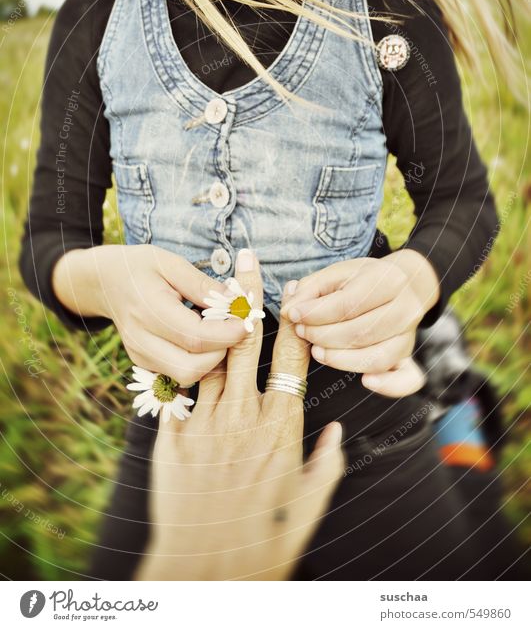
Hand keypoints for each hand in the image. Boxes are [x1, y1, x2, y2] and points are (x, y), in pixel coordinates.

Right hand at [52, 244, 249, 384]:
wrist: (103, 281)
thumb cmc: (139, 266)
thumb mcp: (170, 263)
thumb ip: (202, 285)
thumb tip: (236, 301)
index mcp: (148, 310)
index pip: (195, 337)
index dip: (227, 334)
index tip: (248, 321)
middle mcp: (140, 339)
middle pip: (191, 368)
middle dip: (221, 353)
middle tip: (235, 329)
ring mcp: (139, 355)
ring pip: (185, 376)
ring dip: (211, 359)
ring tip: (220, 332)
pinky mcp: (143, 363)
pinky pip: (177, 374)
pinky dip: (198, 361)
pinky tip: (204, 339)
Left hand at [135, 248, 344, 580]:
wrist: (206, 572)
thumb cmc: (265, 541)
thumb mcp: (308, 504)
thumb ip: (326, 463)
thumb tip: (335, 431)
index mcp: (282, 426)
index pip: (293, 357)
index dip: (295, 320)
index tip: (294, 293)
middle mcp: (244, 414)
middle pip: (248, 340)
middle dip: (248, 294)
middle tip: (246, 260)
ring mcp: (206, 422)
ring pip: (211, 353)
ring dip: (214, 319)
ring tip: (213, 285)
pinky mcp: (174, 436)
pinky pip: (180, 387)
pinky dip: (184, 361)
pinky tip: (180, 338)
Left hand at [280, 249, 439, 396]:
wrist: (405, 285)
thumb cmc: (364, 279)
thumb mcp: (338, 273)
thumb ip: (311, 288)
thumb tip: (290, 309)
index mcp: (389, 280)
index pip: (349, 303)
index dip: (316, 313)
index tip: (293, 315)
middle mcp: (406, 308)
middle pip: (361, 331)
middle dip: (324, 336)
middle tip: (302, 332)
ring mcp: (410, 334)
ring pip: (376, 356)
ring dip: (340, 359)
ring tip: (316, 351)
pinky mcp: (409, 355)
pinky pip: (408, 378)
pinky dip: (388, 384)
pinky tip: (365, 381)